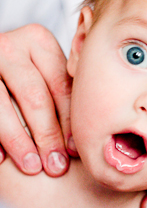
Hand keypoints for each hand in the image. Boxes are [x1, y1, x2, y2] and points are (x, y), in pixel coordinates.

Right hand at [0, 24, 74, 175]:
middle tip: (56, 166)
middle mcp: (11, 47)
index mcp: (38, 40)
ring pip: (3, 106)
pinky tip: (1, 159)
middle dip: (47, 135)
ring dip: (20, 141)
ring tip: (32, 167)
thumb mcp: (42, 68)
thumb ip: (60, 88)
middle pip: (35, 96)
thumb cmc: (24, 71)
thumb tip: (77, 142)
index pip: (60, 84)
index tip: (75, 150)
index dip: (69, 120)